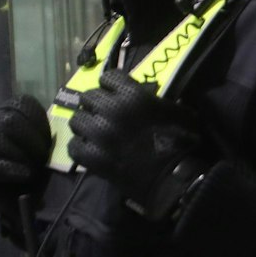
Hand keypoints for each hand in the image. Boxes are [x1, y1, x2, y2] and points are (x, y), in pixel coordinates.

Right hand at [0, 94, 52, 206]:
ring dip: (20, 154)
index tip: (50, 139)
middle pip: (7, 119)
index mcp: (10, 115)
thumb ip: (54, 130)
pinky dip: (7, 168)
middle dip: (30, 139)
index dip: (39, 121)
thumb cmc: (47, 169)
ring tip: (34, 169)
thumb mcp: (55, 147)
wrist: (36, 201)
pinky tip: (24, 175)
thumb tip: (63, 118)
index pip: (20, 104)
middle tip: (44, 158)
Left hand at [67, 70, 212, 220]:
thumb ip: (157, 100)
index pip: (108, 77)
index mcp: (133, 96)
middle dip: (97, 104)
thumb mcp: (177, 112)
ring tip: (97, 133)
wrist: (174, 178)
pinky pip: (74, 145)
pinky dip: (82, 148)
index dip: (112, 86)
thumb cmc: (181, 143)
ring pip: (77, 120)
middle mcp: (111, 110)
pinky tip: (93, 150)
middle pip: (88, 96)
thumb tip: (148, 95)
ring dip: (87, 125)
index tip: (116, 94)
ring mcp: (99, 134)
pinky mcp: (92, 156)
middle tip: (106, 115)